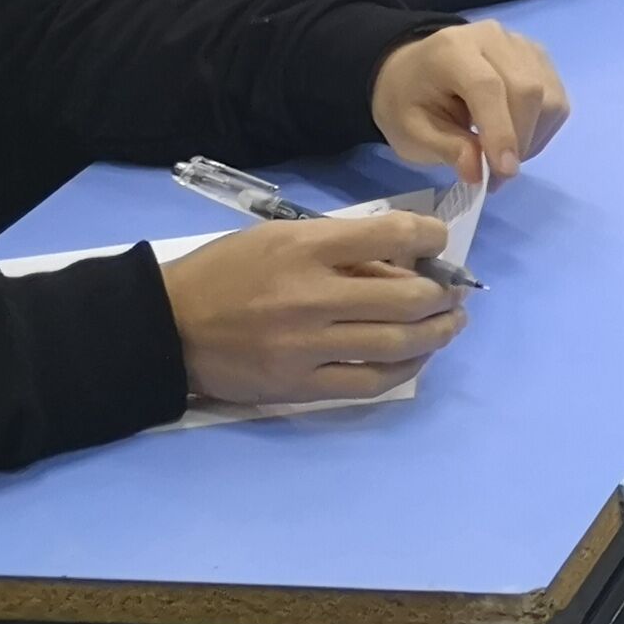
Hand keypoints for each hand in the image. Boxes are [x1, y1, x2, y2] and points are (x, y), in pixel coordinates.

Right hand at [162, 213, 465, 406]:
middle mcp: (312, 297)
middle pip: (405, 298)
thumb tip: (399, 263)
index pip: (390, 237)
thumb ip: (339, 247)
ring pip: (395, 344)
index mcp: (305, 249)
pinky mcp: (298, 386)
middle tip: (456, 292)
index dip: (429, 238)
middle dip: (443, 295)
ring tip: (450, 325)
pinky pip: (367, 383)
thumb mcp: (279, 237)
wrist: (167, 327)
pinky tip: (416, 359)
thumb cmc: (226, 272)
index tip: (439, 243)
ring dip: (436, 334)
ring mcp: (306, 347)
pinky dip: (402, 370)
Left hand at [370, 23, 569, 190]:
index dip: (500, 130)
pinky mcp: (538, 58)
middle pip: (527, 88)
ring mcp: (521, 44)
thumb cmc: (409, 102)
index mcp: (452, 49)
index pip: (488, 87)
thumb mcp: (410, 132)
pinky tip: (515, 138)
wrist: (413, 71)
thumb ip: (445, 148)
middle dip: (519, 140)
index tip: (503, 173)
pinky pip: (555, 98)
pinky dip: (541, 128)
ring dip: (533, 137)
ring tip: (502, 157)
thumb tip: (479, 173)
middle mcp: (493, 37)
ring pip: (549, 95)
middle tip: (497, 177)